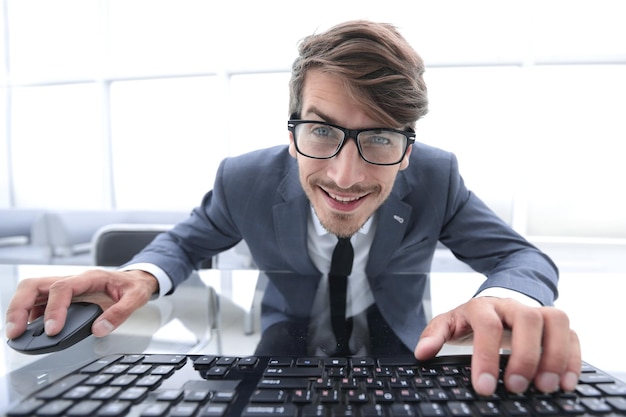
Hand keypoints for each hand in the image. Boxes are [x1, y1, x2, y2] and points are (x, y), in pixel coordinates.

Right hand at [5, 269, 158, 339]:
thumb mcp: (136, 298)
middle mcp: (73, 280)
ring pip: (32, 291)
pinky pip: (38, 301)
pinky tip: (28, 328)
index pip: (62, 288)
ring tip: (15, 332)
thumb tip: (99, 329)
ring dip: (19, 310)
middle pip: (35, 285)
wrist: (136, 280)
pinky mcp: (62, 296)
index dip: (54, 309)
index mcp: (90, 277)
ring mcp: (65, 287)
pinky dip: (29, 314)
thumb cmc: (133, 287)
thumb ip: (120, 313)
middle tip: (16, 331)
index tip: (52, 330)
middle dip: (20, 307)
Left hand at [414, 297, 580, 395]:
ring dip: (554, 356)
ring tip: (546, 387)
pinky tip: (566, 383)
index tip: (484, 387)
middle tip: (516, 388)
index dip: (486, 356)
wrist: (496, 303)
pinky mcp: (556, 324)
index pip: (487, 326)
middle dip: (524, 356)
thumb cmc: (472, 319)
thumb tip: (422, 352)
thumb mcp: (449, 323)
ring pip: (555, 321)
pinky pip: (572, 334)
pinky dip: (572, 358)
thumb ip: (435, 335)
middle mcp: (513, 306)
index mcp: (483, 306)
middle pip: (527, 319)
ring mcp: (537, 312)